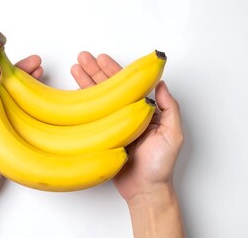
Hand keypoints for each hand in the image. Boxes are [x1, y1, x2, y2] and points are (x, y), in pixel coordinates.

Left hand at [0, 55, 43, 196]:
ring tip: (42, 74)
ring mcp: (1, 122)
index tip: (10, 57)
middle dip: (20, 73)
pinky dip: (33, 106)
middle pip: (5, 86)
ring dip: (29, 86)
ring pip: (17, 98)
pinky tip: (41, 100)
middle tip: (37, 63)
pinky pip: (24, 116)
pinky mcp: (12, 133)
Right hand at [71, 51, 183, 200]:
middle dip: (96, 71)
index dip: (114, 70)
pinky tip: (74, 93)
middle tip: (83, 57)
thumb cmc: (161, 166)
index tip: (103, 58)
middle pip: (109, 88)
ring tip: (75, 67)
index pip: (127, 85)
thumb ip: (169, 108)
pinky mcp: (102, 136)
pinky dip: (82, 104)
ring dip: (86, 82)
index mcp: (143, 111)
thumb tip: (160, 83)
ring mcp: (112, 125)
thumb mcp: (173, 135)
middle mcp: (126, 115)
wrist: (145, 190)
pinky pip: (91, 116)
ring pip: (98, 99)